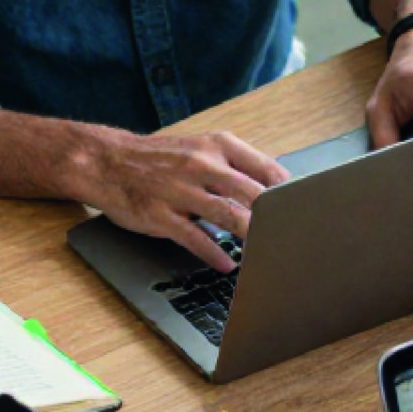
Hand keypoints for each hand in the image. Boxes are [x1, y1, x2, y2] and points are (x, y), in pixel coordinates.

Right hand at [80, 131, 289, 271]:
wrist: (106, 161)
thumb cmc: (160, 159)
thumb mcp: (200, 148)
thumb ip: (236, 165)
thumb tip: (278, 186)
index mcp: (217, 146)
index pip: (267, 170)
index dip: (290, 194)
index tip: (306, 213)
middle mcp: (201, 165)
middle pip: (254, 195)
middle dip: (277, 220)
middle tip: (293, 239)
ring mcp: (180, 190)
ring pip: (230, 217)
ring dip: (253, 239)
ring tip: (267, 255)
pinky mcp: (161, 215)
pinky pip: (195, 238)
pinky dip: (215, 254)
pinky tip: (228, 265)